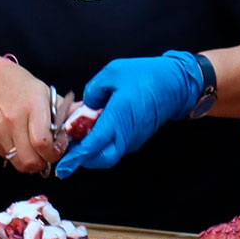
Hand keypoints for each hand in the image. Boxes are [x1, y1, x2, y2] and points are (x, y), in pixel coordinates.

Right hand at [0, 59, 61, 174]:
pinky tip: (20, 143)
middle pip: (31, 160)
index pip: (43, 143)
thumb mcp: (46, 93)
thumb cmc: (21, 86)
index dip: (54, 153)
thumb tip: (87, 119)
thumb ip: (66, 111)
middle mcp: (13, 119)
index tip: (58, 148)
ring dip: (31, 162)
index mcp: (33, 106)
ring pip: (19, 163)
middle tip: (47, 154)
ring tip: (35, 151)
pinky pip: (7, 157)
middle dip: (44, 162)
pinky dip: (16, 156)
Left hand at [56, 51, 199, 177]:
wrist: (175, 83)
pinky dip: (104, 142)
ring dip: (93, 150)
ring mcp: (133, 138)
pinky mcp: (137, 137)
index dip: (76, 157)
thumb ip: (93, 91)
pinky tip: (96, 128)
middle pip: (101, 159)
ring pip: (109, 154)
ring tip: (80, 134)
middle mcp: (127, 134)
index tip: (63, 166)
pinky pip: (116, 145)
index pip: (94, 145)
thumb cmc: (145, 75)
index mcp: (119, 117)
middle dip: (83, 158)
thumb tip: (85, 106)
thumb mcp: (112, 72)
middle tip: (69, 147)